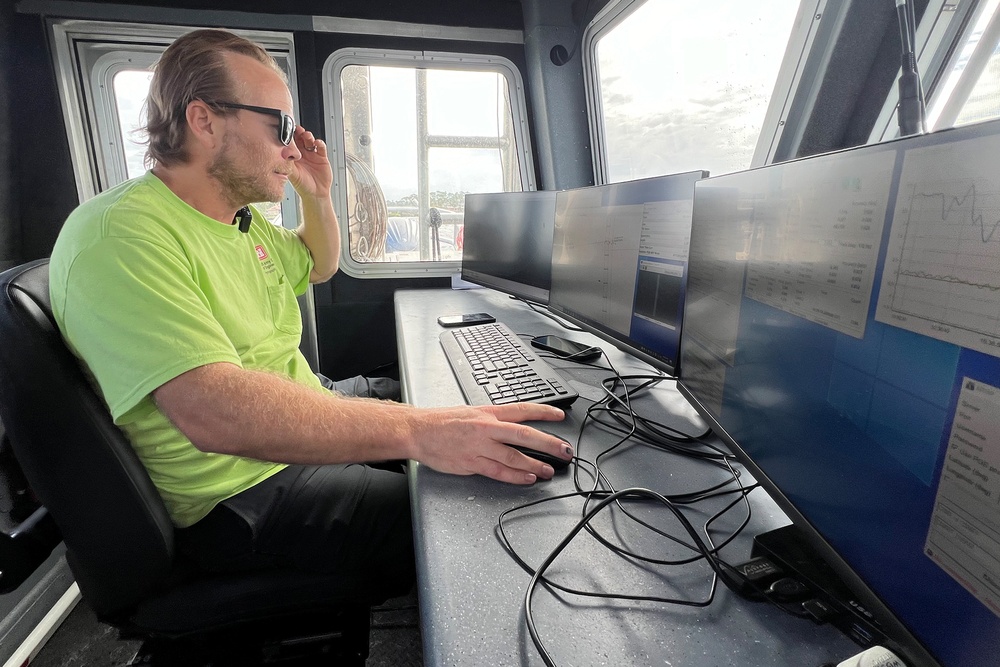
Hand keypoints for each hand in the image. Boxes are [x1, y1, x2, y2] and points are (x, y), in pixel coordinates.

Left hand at [289, 125, 332, 198]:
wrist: (316, 194)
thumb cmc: (302, 186)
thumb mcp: (292, 174)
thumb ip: (287, 164)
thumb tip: (280, 154)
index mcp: (293, 157)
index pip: (290, 143)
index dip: (289, 136)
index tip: (287, 130)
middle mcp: (302, 154)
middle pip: (300, 138)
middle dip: (299, 133)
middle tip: (297, 129)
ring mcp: (312, 155)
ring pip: (310, 140)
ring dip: (308, 136)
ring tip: (307, 136)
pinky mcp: (321, 157)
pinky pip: (321, 147)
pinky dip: (319, 143)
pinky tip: (317, 143)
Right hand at [411, 403, 570, 484]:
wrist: (417, 431)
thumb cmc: (441, 422)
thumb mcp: (470, 412)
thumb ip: (491, 421)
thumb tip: (510, 428)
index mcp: (488, 413)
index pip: (522, 409)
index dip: (544, 412)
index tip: (560, 416)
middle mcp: (487, 428)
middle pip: (525, 435)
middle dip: (548, 444)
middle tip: (565, 451)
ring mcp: (480, 446)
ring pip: (514, 457)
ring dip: (534, 465)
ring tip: (548, 471)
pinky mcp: (471, 463)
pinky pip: (498, 472)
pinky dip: (515, 477)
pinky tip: (527, 479)